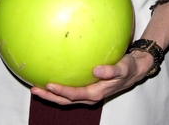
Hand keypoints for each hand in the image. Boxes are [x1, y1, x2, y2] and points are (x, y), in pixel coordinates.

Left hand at [30, 50, 153, 104]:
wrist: (134, 70)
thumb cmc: (128, 68)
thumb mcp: (123, 68)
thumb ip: (111, 70)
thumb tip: (96, 70)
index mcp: (96, 92)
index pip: (75, 94)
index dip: (61, 92)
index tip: (49, 85)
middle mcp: (90, 95)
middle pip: (66, 100)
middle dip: (50, 97)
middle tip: (34, 89)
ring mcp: (88, 93)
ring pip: (66, 98)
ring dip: (51, 94)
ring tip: (36, 87)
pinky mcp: (87, 87)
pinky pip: (71, 89)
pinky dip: (60, 87)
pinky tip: (52, 76)